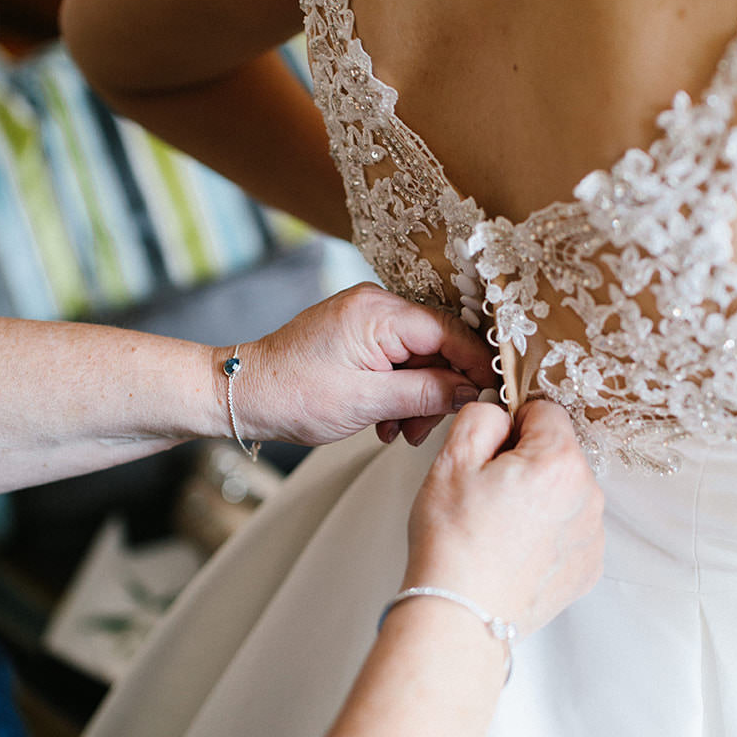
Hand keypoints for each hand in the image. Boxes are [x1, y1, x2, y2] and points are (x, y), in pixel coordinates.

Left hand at [218, 283, 492, 447]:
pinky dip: (399, 391)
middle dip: (439, 390)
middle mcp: (377, 305)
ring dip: (418, 397)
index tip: (493, 397)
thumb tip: (472, 392)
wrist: (244, 395)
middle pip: (439, 345)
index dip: (476, 366)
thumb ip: (426, 394)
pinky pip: (399, 359)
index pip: (452, 332)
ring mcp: (367, 318)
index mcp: (379, 311)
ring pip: (421, 356)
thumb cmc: (293, 395)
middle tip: (423, 430)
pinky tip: (385, 420)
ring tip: (397, 431)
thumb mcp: (367, 402)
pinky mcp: (360, 334)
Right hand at [404, 399, 605, 636]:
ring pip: (565, 492)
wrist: (462, 615)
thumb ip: (482, 417)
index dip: (512, 423)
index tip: (492, 449)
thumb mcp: (451, 460)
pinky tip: (515, 550)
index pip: (545, 411)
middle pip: (558, 453)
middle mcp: (588, 495)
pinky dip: (547, 534)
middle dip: (526, 462)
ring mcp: (592, 535)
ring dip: (539, 498)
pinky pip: (570, 530)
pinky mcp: (588, 567)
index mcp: (559, 461)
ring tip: (499, 527)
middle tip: (488, 493)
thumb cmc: (454, 544)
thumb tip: (501, 412)